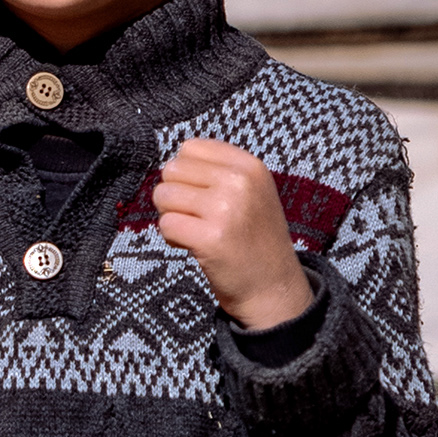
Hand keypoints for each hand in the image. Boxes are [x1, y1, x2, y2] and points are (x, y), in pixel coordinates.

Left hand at [152, 138, 313, 329]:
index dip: (186, 174)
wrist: (273, 288)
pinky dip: (172, 238)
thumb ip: (217, 172)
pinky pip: (165, 224)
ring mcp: (226, 209)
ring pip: (163, 195)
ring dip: (171, 216)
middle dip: (175, 195)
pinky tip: (193, 246)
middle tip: (197, 217)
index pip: (190, 148)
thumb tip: (172, 163)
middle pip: (172, 170)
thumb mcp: (251, 192)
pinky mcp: (211, 238)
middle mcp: (240, 182)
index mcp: (249, 166)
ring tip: (196, 231)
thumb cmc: (254, 239)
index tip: (202, 196)